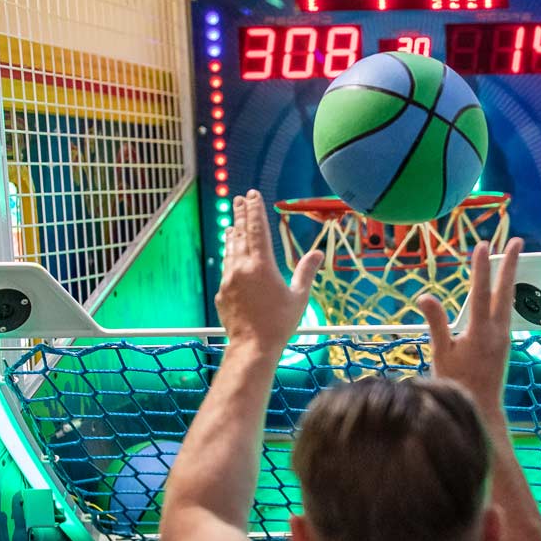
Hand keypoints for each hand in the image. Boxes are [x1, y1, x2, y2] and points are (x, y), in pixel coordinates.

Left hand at [216, 190, 321, 352]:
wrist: (252, 346)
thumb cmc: (280, 323)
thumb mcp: (299, 296)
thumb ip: (306, 272)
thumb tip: (318, 253)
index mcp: (261, 265)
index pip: (257, 230)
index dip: (255, 210)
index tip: (252, 195)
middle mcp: (241, 267)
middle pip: (240, 235)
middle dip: (240, 215)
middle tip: (238, 199)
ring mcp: (229, 279)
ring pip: (230, 250)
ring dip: (232, 234)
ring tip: (231, 223)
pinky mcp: (222, 292)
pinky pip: (226, 267)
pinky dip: (229, 255)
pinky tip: (230, 254)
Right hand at [417, 238, 520, 411]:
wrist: (481, 409)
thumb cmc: (456, 383)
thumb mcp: (441, 354)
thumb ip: (436, 323)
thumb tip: (425, 296)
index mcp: (480, 333)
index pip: (480, 293)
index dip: (480, 268)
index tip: (481, 245)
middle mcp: (497, 332)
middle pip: (504, 291)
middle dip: (509, 264)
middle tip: (516, 241)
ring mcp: (504, 337)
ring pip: (507, 299)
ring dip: (508, 276)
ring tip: (511, 256)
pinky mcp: (505, 343)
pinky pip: (505, 311)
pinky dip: (504, 294)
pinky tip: (502, 289)